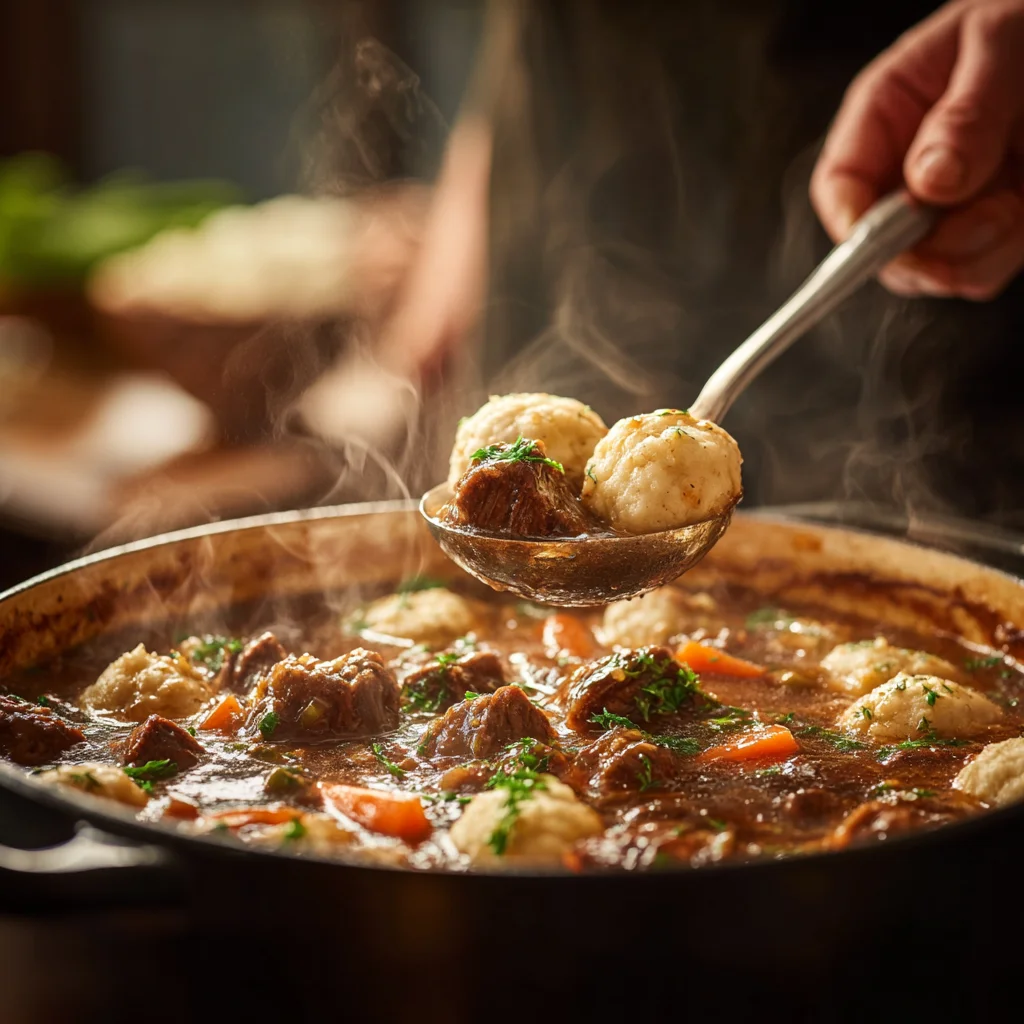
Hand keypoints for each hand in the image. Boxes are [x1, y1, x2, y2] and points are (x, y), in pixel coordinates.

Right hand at [811, 0, 1023, 298]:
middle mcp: (905, 168)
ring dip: (976, 254)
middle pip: (881, 246)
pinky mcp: (986, 227)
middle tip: (983, 220)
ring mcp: (946, 205)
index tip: (887, 242)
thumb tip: (929, 183)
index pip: (840, 187)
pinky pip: (980, 272)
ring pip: (932, 270)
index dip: (854, 226)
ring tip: (1015, 202)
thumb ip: (964, 114)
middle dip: (926, 251)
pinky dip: (1006, 253)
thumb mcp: (1000, 42)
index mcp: (886, 114)